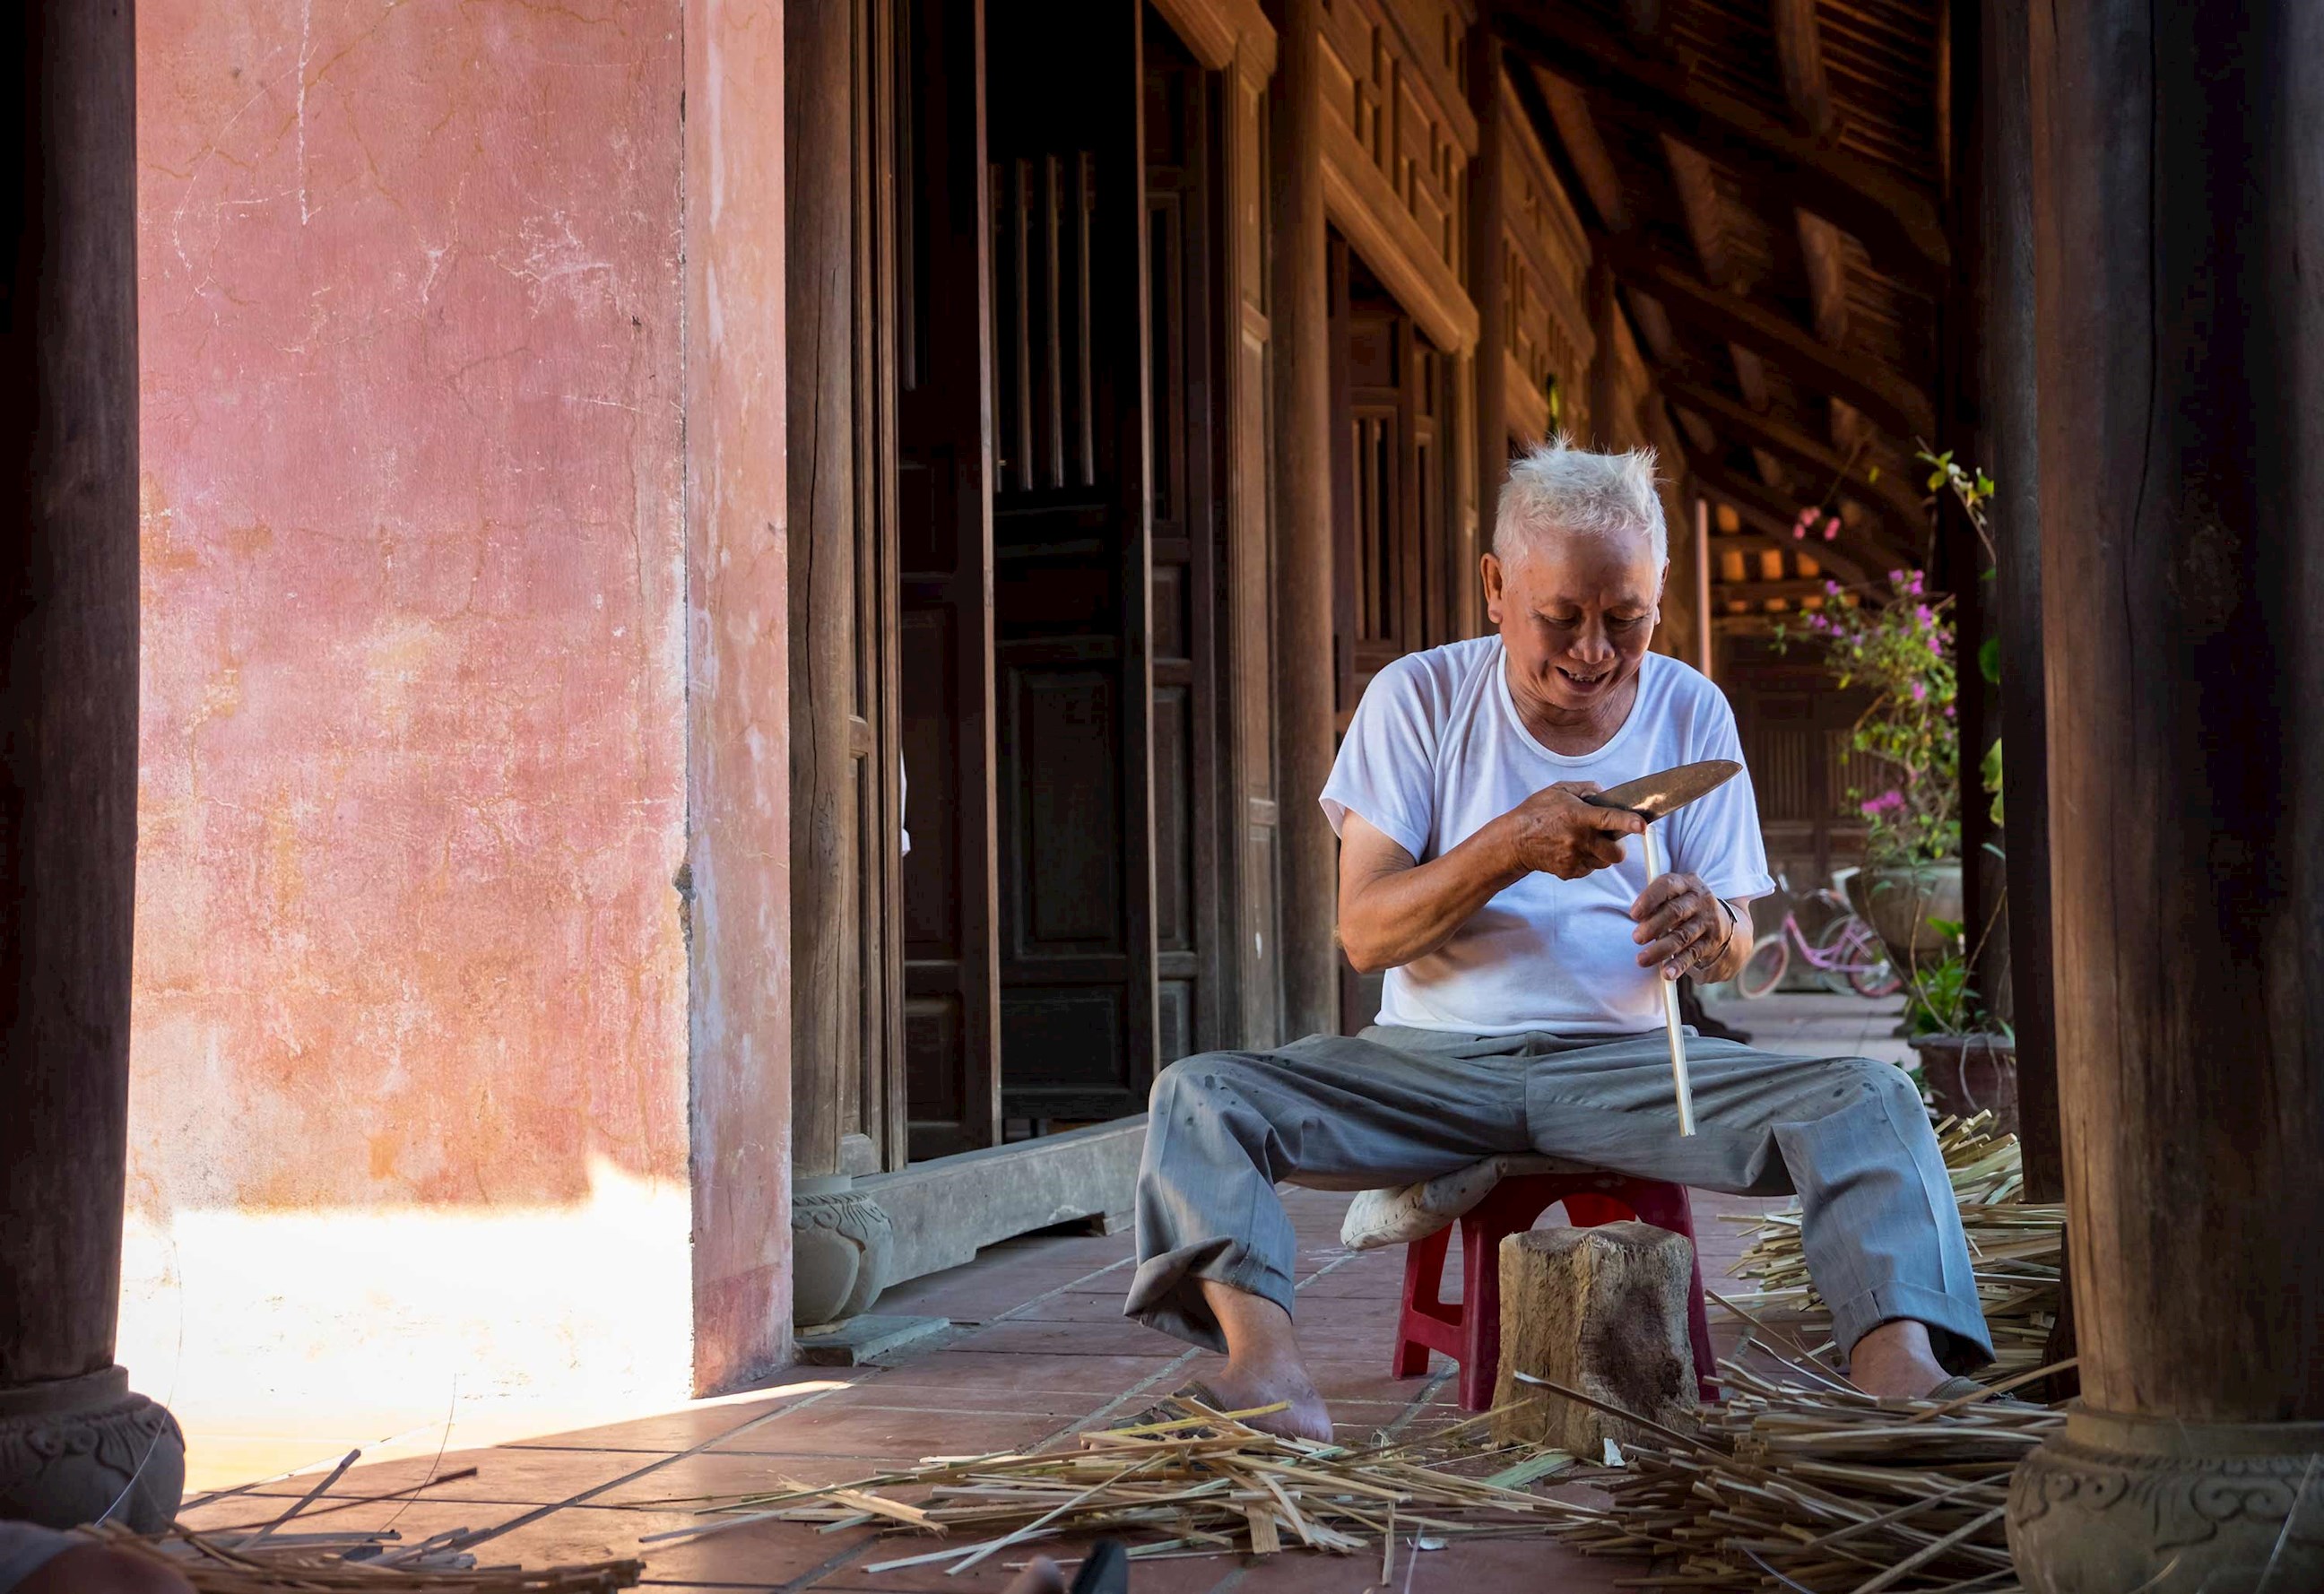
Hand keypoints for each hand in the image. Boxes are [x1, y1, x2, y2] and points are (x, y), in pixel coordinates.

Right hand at [1503, 781, 1646, 880]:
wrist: (1514, 841)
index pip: (1609, 819)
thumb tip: (1605, 794)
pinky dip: (1585, 861)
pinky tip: (1570, 851)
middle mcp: (1579, 839)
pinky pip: (1588, 869)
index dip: (1629, 822)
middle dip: (1617, 848)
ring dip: (1600, 854)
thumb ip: (1586, 788)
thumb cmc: (1536, 813)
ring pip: (1603, 862)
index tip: (1642, 825)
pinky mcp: (1568, 872)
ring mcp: (1574, 858)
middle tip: (1608, 839)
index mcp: (1579, 816)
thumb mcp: (1559, 790)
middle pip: (1616, 853)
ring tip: (1583, 843)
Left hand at [1630, 869, 1732, 980]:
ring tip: (1642, 960)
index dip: (1649, 898)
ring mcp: (1709, 920)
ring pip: (1683, 936)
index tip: (1633, 914)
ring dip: (1661, 949)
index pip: (1668, 885)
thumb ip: (1656, 903)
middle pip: (1675, 912)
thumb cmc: (1685, 907)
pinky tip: (1666, 973)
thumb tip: (1638, 919)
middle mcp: (1701, 899)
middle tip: (1636, 938)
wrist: (1722, 922)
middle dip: (1653, 926)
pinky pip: (1693, 953)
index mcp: (1687, 883)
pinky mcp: (1712, 941)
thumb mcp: (1674, 896)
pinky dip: (1678, 964)